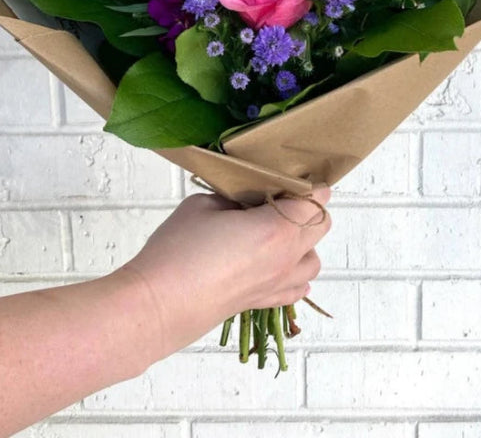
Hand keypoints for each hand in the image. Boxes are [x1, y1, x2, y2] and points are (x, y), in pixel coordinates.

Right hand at [118, 185, 331, 359]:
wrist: (160, 304)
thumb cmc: (178, 250)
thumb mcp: (204, 204)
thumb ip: (233, 198)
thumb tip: (245, 203)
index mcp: (276, 228)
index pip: (314, 200)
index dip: (309, 185)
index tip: (292, 177)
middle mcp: (286, 258)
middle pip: (321, 226)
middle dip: (308, 208)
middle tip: (279, 198)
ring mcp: (277, 284)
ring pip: (313, 260)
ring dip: (304, 242)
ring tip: (275, 231)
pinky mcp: (263, 302)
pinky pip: (297, 287)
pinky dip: (295, 272)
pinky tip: (274, 263)